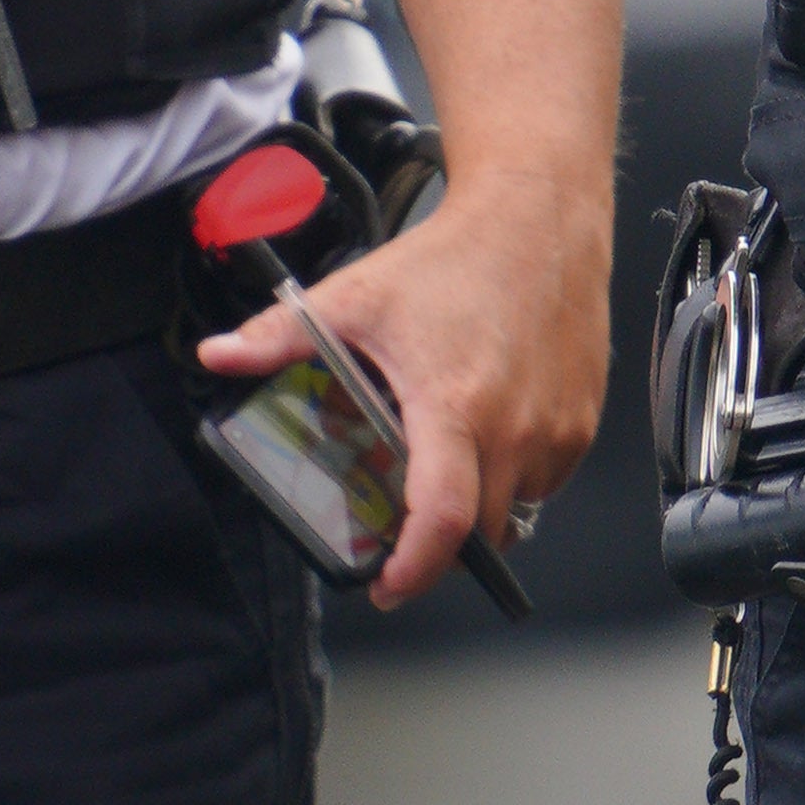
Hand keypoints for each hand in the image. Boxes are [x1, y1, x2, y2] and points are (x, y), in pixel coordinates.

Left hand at [194, 161, 608, 608]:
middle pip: (479, 532)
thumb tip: (220, 356)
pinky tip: (489, 434)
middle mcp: (517, 428)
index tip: (388, 585)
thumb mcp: (356, 297)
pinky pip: (547, 481)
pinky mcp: (584, 424)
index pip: (445, 520)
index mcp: (456, 406)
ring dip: (480, 507)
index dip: (416, 567)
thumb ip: (281, 336)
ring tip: (447, 463)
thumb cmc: (456, 259)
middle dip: (439, 545)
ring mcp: (558, 430)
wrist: (539, 219)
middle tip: (404, 530)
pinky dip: (516, 477)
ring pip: (517, 510)